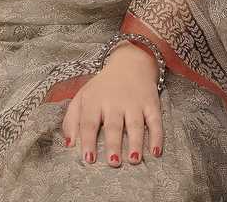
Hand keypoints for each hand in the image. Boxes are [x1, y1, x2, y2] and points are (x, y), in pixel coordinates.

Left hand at [61, 41, 163, 166]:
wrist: (130, 63)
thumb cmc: (102, 88)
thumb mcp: (83, 96)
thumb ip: (72, 119)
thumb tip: (69, 144)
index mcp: (94, 101)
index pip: (89, 122)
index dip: (88, 140)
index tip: (88, 158)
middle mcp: (114, 102)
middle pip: (113, 125)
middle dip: (113, 143)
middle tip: (113, 162)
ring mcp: (134, 103)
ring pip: (135, 124)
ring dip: (135, 142)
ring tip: (134, 159)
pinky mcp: (151, 104)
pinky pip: (155, 121)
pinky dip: (157, 136)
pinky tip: (156, 151)